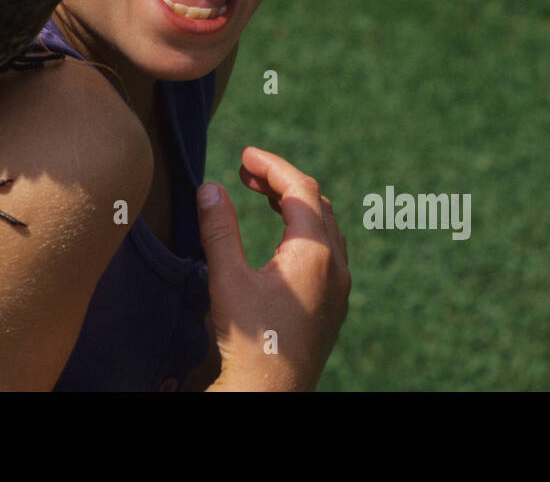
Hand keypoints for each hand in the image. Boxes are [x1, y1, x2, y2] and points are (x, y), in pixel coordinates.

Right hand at [197, 146, 349, 390]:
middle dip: (282, 181)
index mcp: (315, 254)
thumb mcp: (227, 279)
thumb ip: (219, 229)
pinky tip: (280, 237)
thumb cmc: (250, 341)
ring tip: (261, 195)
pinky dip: (304, 229)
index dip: (272, 165)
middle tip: (245, 172)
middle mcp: (337, 267)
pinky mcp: (334, 306)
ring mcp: (340, 288)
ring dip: (295, 204)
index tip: (244, 154)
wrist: (270, 394)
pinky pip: (328, 251)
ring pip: (325, 227)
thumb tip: (210, 187)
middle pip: (316, 203)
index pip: (300, 189)